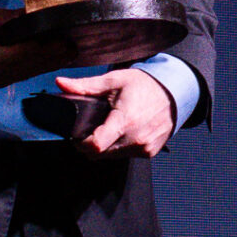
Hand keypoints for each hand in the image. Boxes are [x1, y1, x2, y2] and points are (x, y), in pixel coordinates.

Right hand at [0, 2, 80, 89]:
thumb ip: (4, 19)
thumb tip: (30, 15)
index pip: (8, 56)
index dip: (32, 50)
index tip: (53, 41)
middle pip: (21, 67)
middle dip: (47, 56)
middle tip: (69, 45)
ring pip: (26, 72)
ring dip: (49, 62)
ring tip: (70, 51)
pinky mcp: (2, 82)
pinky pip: (25, 74)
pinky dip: (42, 65)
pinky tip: (58, 58)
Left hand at [56, 67, 175, 157]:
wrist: (175, 92)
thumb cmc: (144, 85)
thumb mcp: (113, 80)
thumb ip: (85, 86)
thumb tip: (60, 83)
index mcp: (125, 121)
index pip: (95, 146)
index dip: (81, 143)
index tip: (77, 135)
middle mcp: (136, 138)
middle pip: (100, 154)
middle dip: (91, 144)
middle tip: (91, 128)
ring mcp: (144, 148)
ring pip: (112, 156)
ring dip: (106, 146)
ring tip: (108, 127)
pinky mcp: (149, 152)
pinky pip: (126, 155)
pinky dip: (120, 147)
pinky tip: (123, 132)